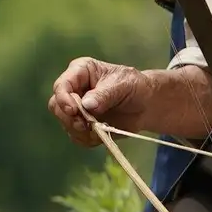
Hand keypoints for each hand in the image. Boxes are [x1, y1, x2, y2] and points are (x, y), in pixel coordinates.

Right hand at [48, 57, 211, 148]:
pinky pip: (77, 138)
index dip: (66, 100)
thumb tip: (88, 104)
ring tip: (104, 131)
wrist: (154, 103)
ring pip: (65, 125)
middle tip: (92, 127)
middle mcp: (77, 87)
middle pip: (57, 106)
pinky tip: (107, 136)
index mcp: (82, 70)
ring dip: (82, 133)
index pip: (62, 85)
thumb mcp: (127, 85)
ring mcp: (80, 107)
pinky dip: (90, 141)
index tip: (79, 112)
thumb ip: (106, 94)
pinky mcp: (86, 124)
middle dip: (72, 120)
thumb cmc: (142, 86)